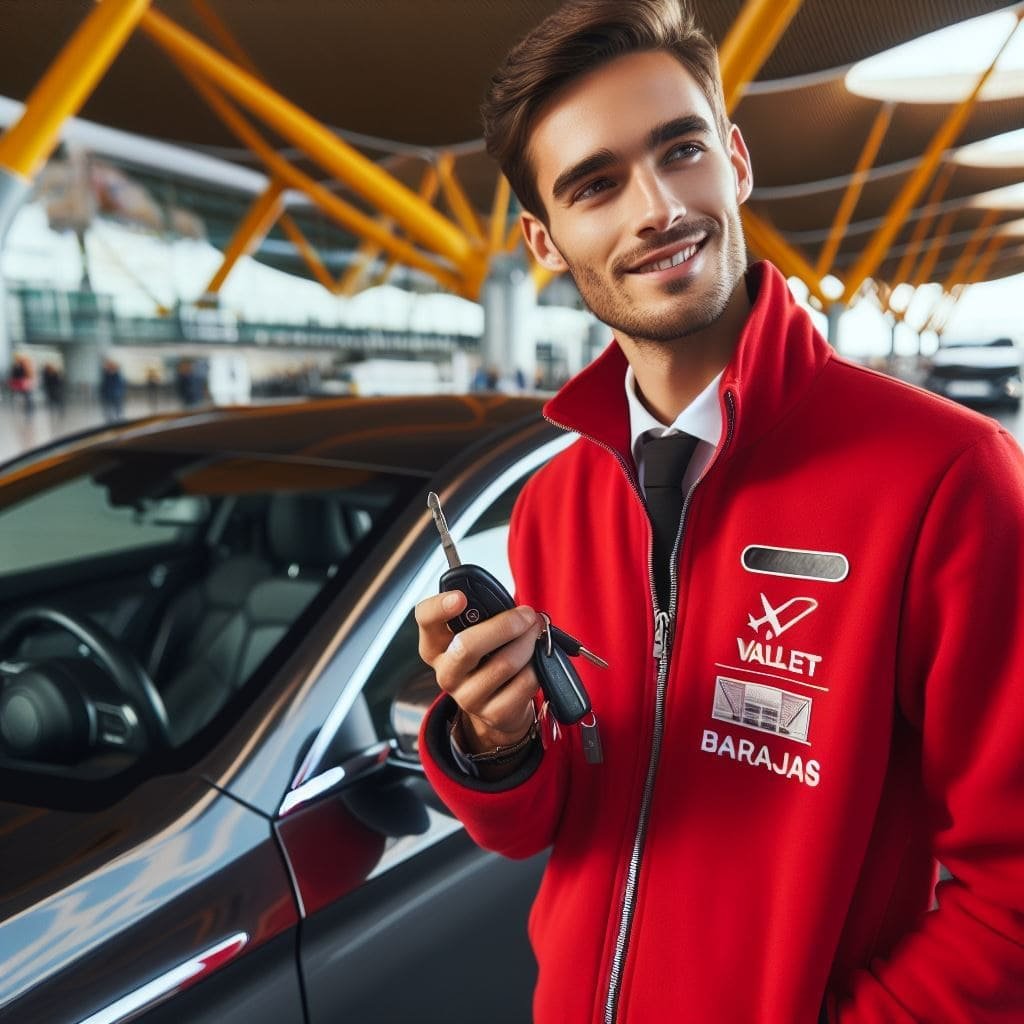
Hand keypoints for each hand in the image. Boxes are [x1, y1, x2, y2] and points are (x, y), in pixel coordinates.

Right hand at [416, 591, 540, 752]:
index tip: (461, 597)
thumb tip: (520, 612)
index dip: (440, 607)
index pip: (426, 620)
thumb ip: (485, 617)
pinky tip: (536, 660)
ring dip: (527, 643)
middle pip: (468, 646)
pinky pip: (523, 683)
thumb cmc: (488, 657)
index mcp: (435, 646)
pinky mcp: (493, 714)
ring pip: (504, 663)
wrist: (498, 705)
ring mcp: (468, 698)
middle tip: (527, 615)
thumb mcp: (477, 635)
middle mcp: (446, 673)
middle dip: (504, 625)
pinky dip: (536, 666)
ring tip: (536, 632)